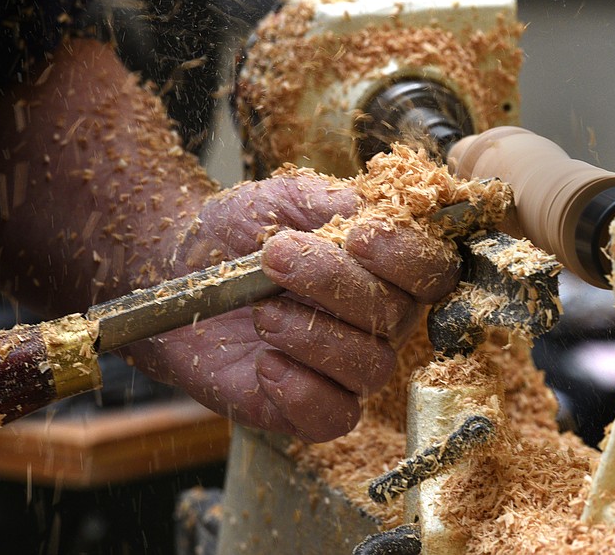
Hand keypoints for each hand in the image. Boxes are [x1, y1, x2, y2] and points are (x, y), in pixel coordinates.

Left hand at [124, 171, 459, 441]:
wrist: (179, 269)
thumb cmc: (241, 232)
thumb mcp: (285, 198)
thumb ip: (335, 202)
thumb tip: (375, 213)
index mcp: (388, 266)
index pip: (434, 271)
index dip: (406, 257)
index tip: (356, 236)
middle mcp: (381, 320)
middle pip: (398, 316)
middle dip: (335, 282)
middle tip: (274, 257)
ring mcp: (349, 367)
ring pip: (371, 367)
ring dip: (312, 335)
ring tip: (262, 312)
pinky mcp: (312, 407)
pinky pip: (335, 416)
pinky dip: (300, 390)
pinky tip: (264, 363)